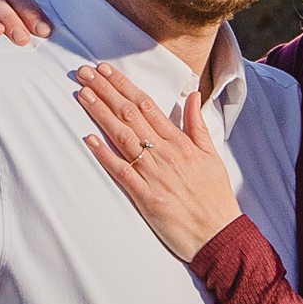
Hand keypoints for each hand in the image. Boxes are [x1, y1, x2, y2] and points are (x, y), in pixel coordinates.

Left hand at [71, 60, 242, 262]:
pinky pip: (121, 172)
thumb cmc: (215, 195)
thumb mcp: (212, 155)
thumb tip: (192, 95)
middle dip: (105, 91)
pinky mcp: (145, 197)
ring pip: (122, 137)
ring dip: (100, 114)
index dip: (123, 85)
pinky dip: (104, 155)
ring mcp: (154, 174)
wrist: (219, 233)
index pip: (146, 105)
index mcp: (180, 142)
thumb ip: (197, 124)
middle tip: (84, 73)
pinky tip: (89, 139)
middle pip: (130, 114)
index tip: (105, 70)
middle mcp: (165, 153)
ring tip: (83, 94)